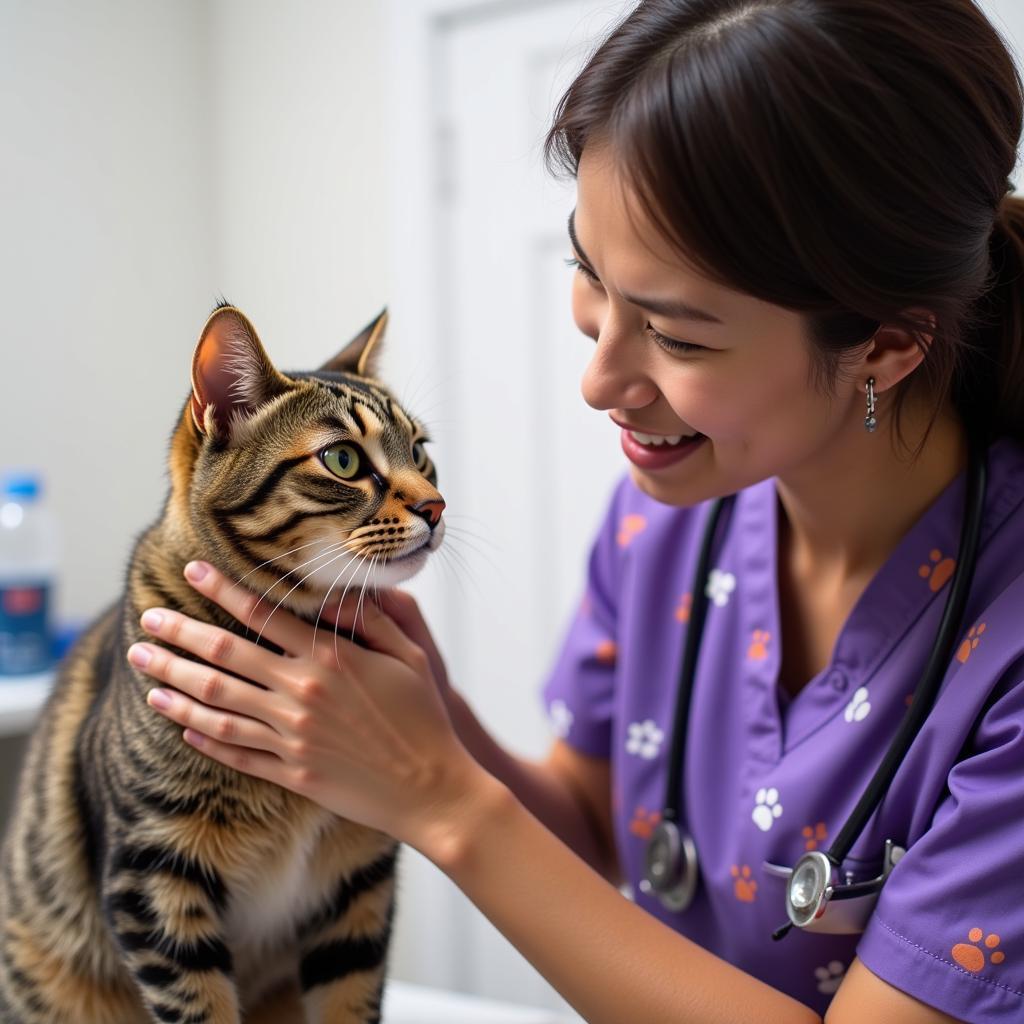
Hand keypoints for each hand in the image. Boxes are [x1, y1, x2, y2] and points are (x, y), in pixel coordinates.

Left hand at [127, 560, 488, 855]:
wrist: (432, 788)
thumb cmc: (425, 716)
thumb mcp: (409, 656)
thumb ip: (370, 621)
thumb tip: (334, 593)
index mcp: (329, 659)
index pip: (261, 615)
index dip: (223, 590)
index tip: (191, 571)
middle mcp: (301, 695)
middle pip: (224, 657)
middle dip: (179, 635)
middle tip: (147, 621)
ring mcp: (292, 738)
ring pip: (217, 705)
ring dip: (176, 683)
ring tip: (144, 669)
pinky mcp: (291, 773)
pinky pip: (235, 752)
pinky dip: (203, 737)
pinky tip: (180, 722)